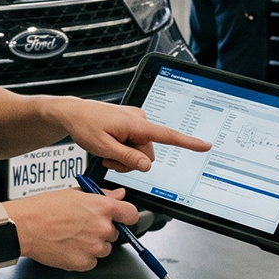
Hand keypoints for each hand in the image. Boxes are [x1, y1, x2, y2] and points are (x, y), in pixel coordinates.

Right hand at [5, 187, 139, 270]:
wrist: (24, 227)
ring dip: (93, 244)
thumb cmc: (44, 208)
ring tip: (72, 235)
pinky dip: (83, 256)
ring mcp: (94, 247)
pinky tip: (68, 246)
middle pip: (116, 233)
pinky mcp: (84, 263)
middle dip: (103, 230)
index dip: (125, 216)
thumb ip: (102, 195)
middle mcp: (102, 228)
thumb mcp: (75, 193)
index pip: (131, 214)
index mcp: (103, 207)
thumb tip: (119, 195)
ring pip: (104, 249)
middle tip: (83, 225)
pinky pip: (92, 261)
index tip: (121, 218)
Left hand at [48, 98, 210, 173]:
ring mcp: (136, 121)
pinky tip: (110, 146)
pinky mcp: (132, 124)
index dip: (188, 142)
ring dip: (125, 157)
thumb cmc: (85, 126)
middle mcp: (140, 120)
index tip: (205, 146)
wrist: (73, 113)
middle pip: (148, 153)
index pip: (167, 135)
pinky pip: (135, 144)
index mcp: (136, 124)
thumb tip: (148, 165)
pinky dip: (123, 149)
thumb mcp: (104, 147)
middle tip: (109, 158)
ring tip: (107, 151)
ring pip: (141, 152)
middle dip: (131, 161)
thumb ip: (127, 157)